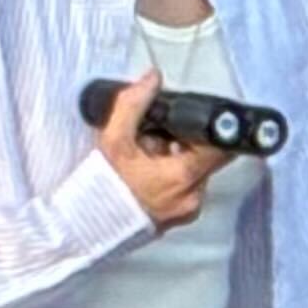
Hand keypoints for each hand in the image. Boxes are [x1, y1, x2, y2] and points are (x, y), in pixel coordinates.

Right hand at [92, 69, 230, 231]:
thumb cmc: (101, 188)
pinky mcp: (179, 218)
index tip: (191, 122)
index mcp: (184, 177)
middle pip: (208, 158)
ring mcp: (188, 210)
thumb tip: (152, 79)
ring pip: (196, 173)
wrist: (87, 228)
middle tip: (156, 141)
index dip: (208, 129)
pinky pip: (186, 189)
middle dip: (186, 142)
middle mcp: (193, 196)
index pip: (221, 146)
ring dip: (178, 160)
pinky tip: (148, 176)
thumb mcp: (113, 140)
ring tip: (148, 159)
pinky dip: (172, 178)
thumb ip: (133, 105)